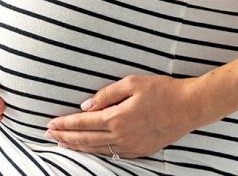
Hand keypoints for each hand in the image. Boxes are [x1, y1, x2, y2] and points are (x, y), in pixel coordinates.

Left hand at [44, 75, 204, 158]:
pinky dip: (96, 151)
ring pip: (97, 149)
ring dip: (77, 146)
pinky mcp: (140, 150)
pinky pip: (112, 154)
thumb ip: (106, 94)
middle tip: (48, 135)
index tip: (49, 123)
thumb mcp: (131, 83)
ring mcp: (131, 146)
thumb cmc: (162, 90)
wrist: (189, 107)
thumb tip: (85, 105)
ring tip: (62, 142)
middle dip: (64, 137)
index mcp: (118, 118)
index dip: (64, 124)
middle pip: (85, 139)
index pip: (83, 123)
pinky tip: (88, 148)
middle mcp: (122, 136)